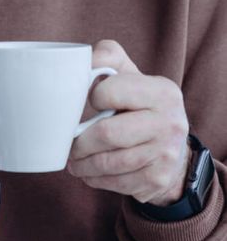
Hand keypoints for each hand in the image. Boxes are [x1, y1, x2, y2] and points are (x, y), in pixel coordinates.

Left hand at [67, 40, 189, 205]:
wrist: (171, 145)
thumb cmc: (138, 103)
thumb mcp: (129, 74)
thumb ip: (106, 57)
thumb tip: (78, 61)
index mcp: (162, 91)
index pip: (109, 92)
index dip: (92, 98)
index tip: (89, 103)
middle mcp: (170, 122)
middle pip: (107, 134)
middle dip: (80, 142)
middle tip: (69, 144)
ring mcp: (167, 154)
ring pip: (109, 163)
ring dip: (82, 164)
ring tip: (73, 160)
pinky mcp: (158, 180)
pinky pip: (117, 183)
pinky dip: (96, 179)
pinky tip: (89, 173)